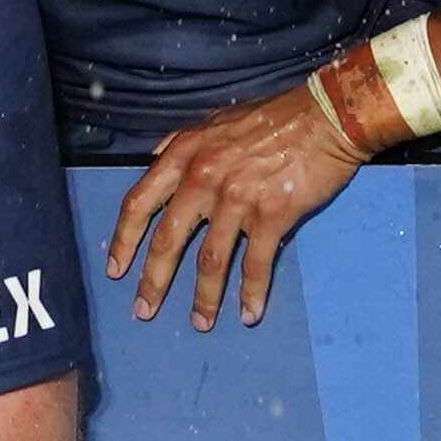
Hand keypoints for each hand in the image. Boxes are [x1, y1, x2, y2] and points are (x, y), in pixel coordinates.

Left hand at [108, 81, 369, 327]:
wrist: (325, 117)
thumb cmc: (271, 117)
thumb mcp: (214, 121)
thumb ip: (180, 141)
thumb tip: (153, 156)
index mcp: (184, 154)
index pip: (139, 202)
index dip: (123, 239)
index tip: (115, 269)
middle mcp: (203, 177)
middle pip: (167, 240)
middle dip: (153, 281)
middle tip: (143, 310)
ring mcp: (237, 198)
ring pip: (210, 261)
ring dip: (203, 299)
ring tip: (199, 323)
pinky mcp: (271, 215)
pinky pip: (256, 264)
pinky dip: (252, 294)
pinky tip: (249, 314)